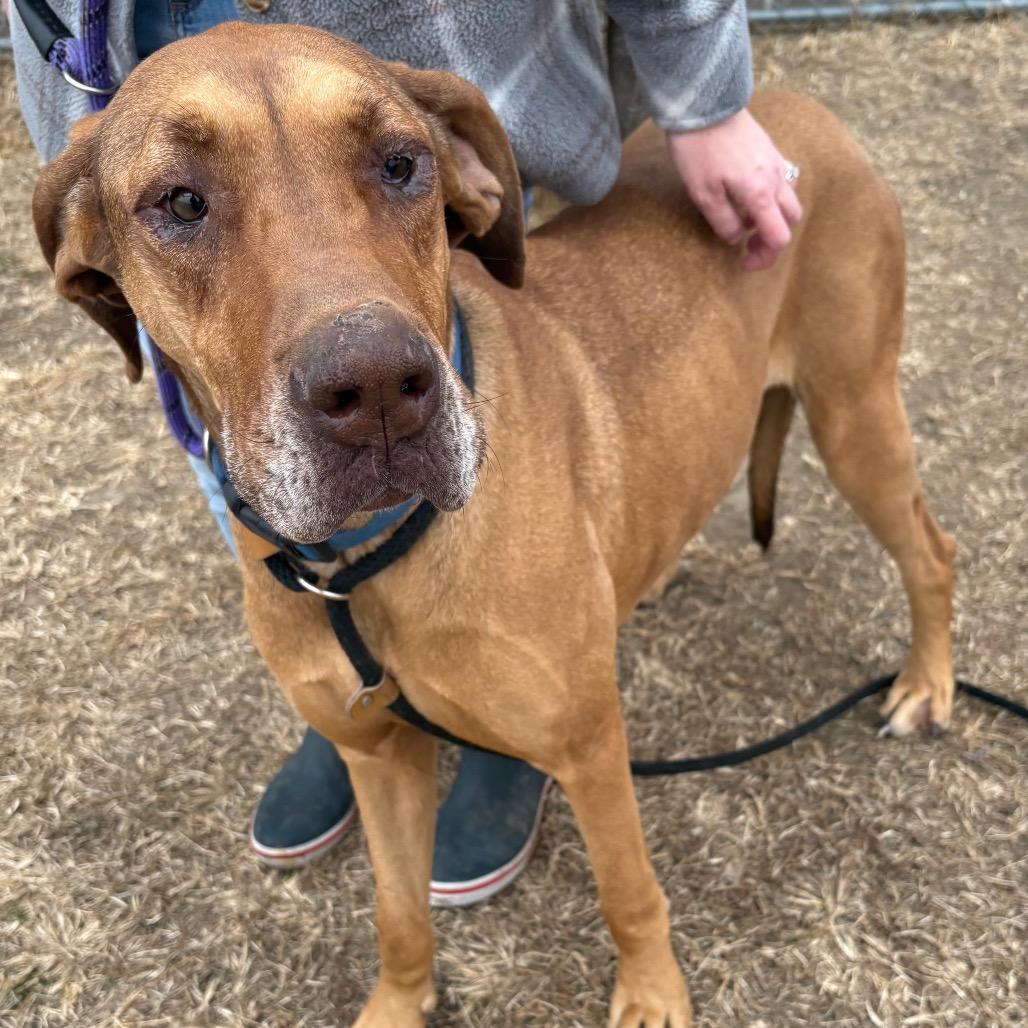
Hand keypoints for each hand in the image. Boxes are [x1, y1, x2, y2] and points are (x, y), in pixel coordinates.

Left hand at [667, 108, 802, 270]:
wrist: (704, 102)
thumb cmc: (699, 150)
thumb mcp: (703, 195)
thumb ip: (723, 222)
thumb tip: (737, 237)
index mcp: (761, 194)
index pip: (779, 237)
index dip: (764, 257)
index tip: (743, 262)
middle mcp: (776, 179)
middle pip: (791, 220)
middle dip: (773, 239)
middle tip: (747, 245)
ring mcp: (776, 161)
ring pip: (790, 199)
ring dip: (775, 217)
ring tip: (748, 220)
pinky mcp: (769, 149)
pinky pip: (784, 179)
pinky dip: (774, 195)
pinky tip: (751, 195)